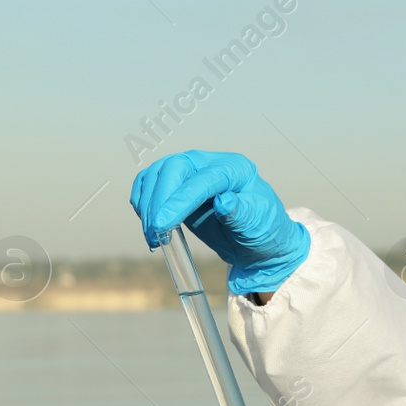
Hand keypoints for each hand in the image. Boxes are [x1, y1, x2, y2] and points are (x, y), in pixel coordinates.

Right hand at [130, 150, 310, 295]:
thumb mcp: (257, 224)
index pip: (201, 179)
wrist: (257, 241)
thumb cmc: (262, 231)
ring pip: (156, 174)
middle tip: (155, 234)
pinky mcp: (176, 186)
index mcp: (235, 169)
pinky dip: (143, 203)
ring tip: (153, 237)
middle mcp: (210, 164)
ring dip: (147, 204)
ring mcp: (191, 172)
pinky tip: (150, 227)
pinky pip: (150, 184)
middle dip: (158, 200)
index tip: (163, 225)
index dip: (179, 200)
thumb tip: (223, 202)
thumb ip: (240, 212)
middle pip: (173, 168)